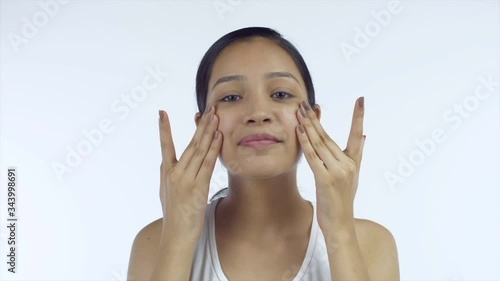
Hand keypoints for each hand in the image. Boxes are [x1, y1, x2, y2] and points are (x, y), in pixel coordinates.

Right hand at [158, 105, 221, 242]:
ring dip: (208, 132)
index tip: (161, 112)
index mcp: (166, 173)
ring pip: (199, 151)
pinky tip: (218, 137)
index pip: (165, 146)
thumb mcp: (166, 192)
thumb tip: (166, 162)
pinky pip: (207, 164)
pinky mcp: (198, 188)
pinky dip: (213, 149)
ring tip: (214, 116)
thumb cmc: (174, 216)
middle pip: (190, 144)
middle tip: (208, 109)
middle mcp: (175, 174)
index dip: (164, 129)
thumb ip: (168, 175)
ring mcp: (186, 180)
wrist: (176, 236)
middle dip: (200, 124)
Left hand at [296, 97, 365, 235]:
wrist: (340, 226)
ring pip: (320, 144)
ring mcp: (337, 172)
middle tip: (306, 102)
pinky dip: (306, 142)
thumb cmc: (342, 201)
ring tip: (300, 111)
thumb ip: (357, 154)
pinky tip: (300, 130)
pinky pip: (313, 157)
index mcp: (353, 163)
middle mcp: (347, 165)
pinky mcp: (325, 180)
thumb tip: (364, 135)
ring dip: (308, 126)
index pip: (357, 135)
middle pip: (328, 137)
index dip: (359, 116)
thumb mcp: (353, 176)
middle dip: (316, 118)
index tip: (361, 100)